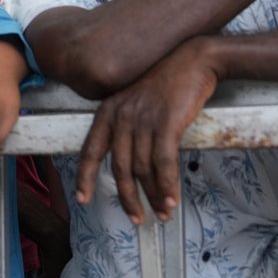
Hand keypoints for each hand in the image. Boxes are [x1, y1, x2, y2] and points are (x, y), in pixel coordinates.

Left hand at [75, 38, 218, 223]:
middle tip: (136, 218)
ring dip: (152, 196)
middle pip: (119, 168)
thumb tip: (130, 162)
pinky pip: (163, 163)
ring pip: (142, 169)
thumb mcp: (135, 100)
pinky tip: (171, 200)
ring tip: (161, 213)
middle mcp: (121, 116)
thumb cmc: (167, 82)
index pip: (90, 150)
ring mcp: (142, 119)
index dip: (85, 177)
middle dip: (127, 198)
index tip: (83, 199)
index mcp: (108, 111)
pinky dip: (167, 185)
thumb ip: (127, 126)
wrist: (194, 59)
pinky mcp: (166, 123)